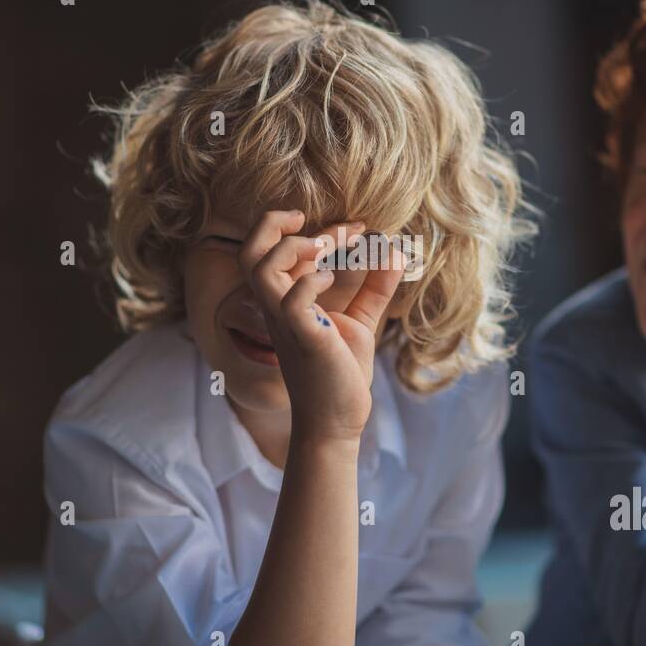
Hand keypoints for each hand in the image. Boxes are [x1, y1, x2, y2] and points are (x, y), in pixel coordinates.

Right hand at [238, 209, 403, 442]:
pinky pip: (291, 298)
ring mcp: (286, 322)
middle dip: (276, 224)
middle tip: (321, 225)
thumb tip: (394, 251)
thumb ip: (375, 288)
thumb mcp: (361, 322)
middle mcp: (277, 308)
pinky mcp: (304, 337)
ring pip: (259, 267)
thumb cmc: (341, 374)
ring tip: (326, 248)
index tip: (357, 229)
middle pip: (250, 251)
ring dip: (293, 247)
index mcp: (285, 301)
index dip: (317, 228)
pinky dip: (313, 280)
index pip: (279, 249)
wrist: (338, 421)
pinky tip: (333, 280)